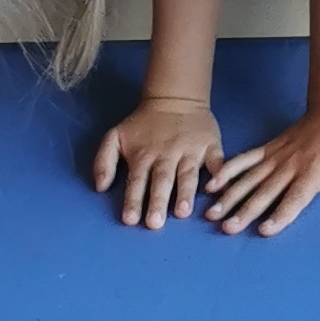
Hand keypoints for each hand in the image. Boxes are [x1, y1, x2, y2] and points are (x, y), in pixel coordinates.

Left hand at [91, 94, 221, 228]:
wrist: (176, 97)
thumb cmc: (144, 125)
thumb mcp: (115, 136)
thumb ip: (103, 161)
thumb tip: (100, 188)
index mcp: (143, 156)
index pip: (136, 181)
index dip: (133, 200)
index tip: (130, 220)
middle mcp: (166, 155)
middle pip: (161, 181)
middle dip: (157, 202)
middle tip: (155, 223)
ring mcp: (190, 150)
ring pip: (187, 174)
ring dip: (185, 193)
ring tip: (183, 211)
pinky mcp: (210, 145)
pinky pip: (216, 161)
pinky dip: (219, 173)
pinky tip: (218, 186)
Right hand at [204, 107, 319, 237]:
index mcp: (316, 169)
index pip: (297, 196)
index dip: (282, 213)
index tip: (265, 230)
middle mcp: (292, 164)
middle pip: (267, 191)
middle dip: (247, 210)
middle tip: (227, 228)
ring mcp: (278, 156)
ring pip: (251, 177)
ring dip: (231, 195)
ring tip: (212, 214)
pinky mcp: (269, 149)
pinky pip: (246, 159)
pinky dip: (229, 170)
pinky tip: (212, 185)